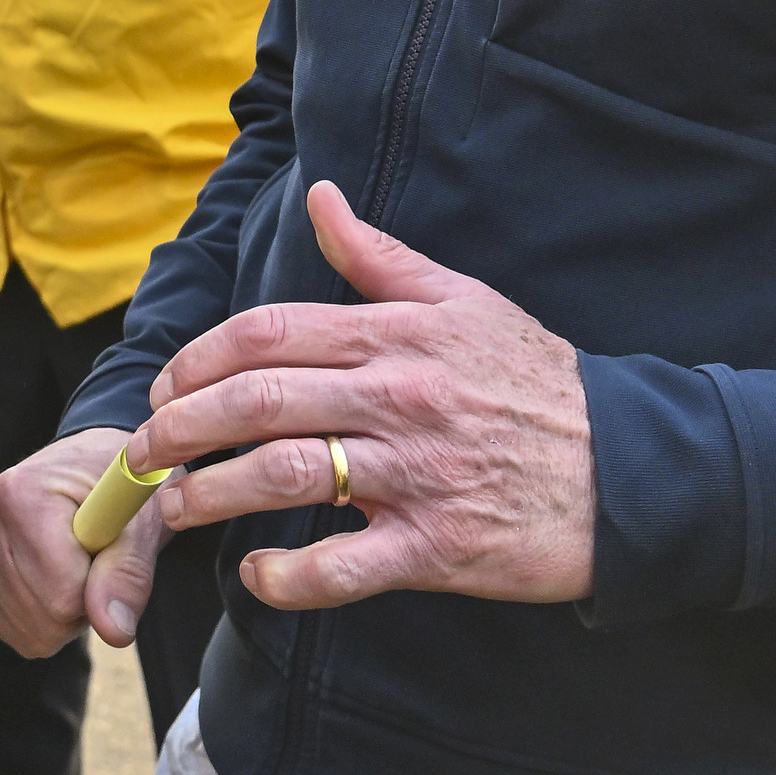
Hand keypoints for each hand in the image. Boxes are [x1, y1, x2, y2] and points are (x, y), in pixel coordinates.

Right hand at [0, 427, 169, 657]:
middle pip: (44, 618)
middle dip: (83, 604)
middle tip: (95, 559)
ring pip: (28, 630)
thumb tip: (114, 632)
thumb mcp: (140, 524)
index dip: (101, 589)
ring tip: (74, 565)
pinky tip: (51, 579)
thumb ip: (128, 576)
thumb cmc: (119, 492)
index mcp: (22, 494)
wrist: (89, 471)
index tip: (110, 554)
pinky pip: (11, 629)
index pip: (63, 594)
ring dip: (64, 614)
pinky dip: (42, 619)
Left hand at [134, 180, 597, 610]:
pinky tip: (255, 574)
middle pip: (257, 402)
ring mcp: (416, 475)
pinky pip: (342, 567)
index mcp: (397, 336)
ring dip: (209, 496)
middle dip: (180, 428)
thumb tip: (320, 196)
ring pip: (282, 478)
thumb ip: (380, 256)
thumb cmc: (540, 383)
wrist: (633, 470)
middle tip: (143, 454)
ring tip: (173, 510)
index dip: (199, 360)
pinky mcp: (436, 548)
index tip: (167, 388)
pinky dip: (286, 578)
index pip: (268, 334)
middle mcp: (398, 398)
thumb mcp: (466, 300)